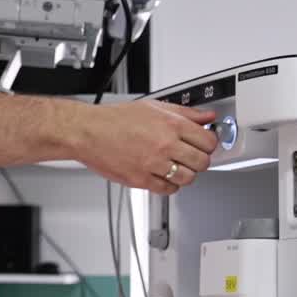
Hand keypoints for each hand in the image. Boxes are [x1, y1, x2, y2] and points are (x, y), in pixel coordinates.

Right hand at [75, 99, 217, 192]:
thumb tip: (207, 117)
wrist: (87, 132)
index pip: (208, 140)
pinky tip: (163, 175)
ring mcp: (153, 164)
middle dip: (200, 160)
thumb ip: (184, 113)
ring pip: (188, 178)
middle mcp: (165, 144)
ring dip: (186, 174)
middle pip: (202, 162)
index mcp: (170, 124)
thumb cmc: (115, 119)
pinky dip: (169, 185)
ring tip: (177, 167)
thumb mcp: (153, 107)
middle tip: (192, 157)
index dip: (209, 143)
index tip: (204, 144)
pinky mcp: (141, 179)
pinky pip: (168, 189)